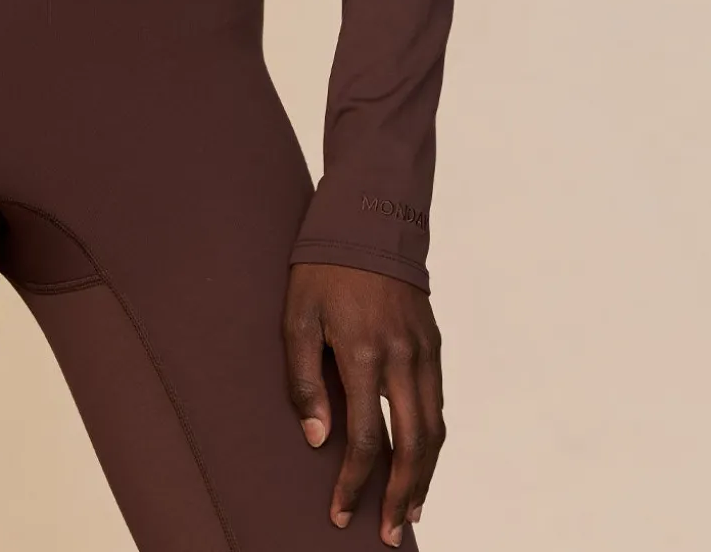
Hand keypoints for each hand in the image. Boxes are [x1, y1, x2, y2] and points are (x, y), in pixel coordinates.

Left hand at [283, 261, 444, 544]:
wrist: (369, 217)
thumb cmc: (323, 267)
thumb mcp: (297, 316)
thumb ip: (303, 379)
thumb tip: (316, 438)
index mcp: (364, 353)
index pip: (364, 439)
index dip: (353, 484)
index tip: (341, 513)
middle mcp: (402, 357)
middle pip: (413, 446)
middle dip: (400, 495)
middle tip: (388, 533)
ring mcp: (424, 351)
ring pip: (435, 429)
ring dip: (425, 476)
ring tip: (410, 509)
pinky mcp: (434, 342)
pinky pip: (440, 403)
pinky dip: (434, 440)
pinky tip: (423, 459)